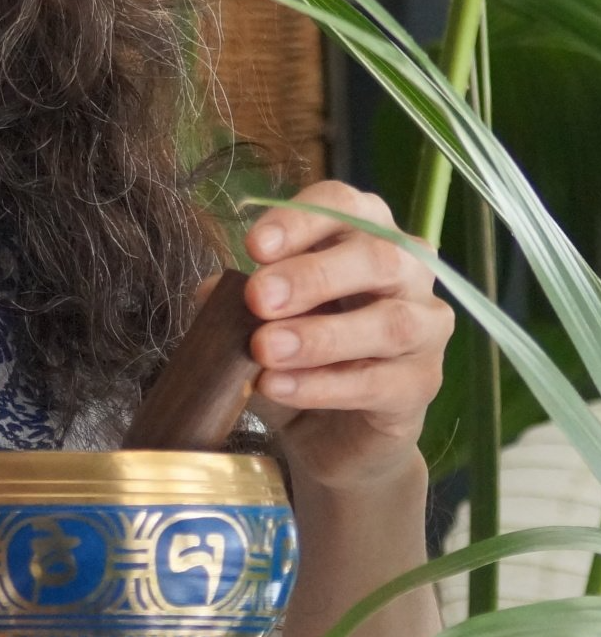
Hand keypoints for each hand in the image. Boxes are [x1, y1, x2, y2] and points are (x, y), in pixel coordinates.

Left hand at [220, 180, 454, 502]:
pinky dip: (324, 386)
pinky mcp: (422, 383)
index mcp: (363, 233)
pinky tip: (278, 387)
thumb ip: (237, 300)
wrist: (329, 430)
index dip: (300, 220)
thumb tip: (210, 292)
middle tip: (258, 298)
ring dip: (320, 336)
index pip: (343, 206)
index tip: (253, 246)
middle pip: (375, 257)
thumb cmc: (297, 352)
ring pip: (389, 322)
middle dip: (312, 276)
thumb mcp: (256, 318)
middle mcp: (406, 270)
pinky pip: (380, 381)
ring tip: (264, 349)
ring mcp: (425, 326)